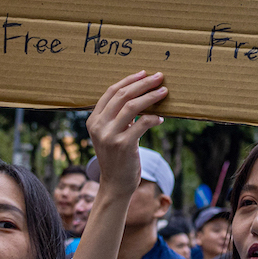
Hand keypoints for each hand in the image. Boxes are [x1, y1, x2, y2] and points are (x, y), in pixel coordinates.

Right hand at [85, 72, 165, 194]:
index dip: (129, 80)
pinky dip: (154, 118)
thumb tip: (140, 95)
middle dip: (143, 84)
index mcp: (93, 120)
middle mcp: (99, 126)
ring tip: (164, 92)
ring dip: (151, 96)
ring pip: (133, 106)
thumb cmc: (117, 157)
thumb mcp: (111, 134)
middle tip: (159, 77)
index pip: (111, 92)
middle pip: (123, 95)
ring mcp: (110, 135)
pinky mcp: (123, 145)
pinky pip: (142, 123)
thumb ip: (118, 117)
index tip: (144, 73)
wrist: (115, 184)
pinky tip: (161, 118)